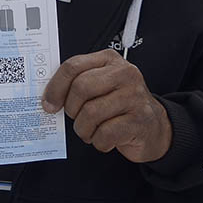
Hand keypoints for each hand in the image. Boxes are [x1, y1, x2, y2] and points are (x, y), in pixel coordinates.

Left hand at [41, 49, 172, 162]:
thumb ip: (77, 83)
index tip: (49, 103)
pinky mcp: (140, 120)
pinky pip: (105, 133)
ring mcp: (135, 96)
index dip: (55, 87)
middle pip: (81, 88)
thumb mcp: (100, 86)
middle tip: (77, 118)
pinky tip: (105, 138)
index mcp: (109, 60)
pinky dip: (98, 142)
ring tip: (91, 131)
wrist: (153, 127)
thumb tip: (48, 97)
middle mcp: (125, 74)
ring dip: (84, 129)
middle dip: (72, 109)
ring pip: (91, 113)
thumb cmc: (120, 106)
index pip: (73, 66)